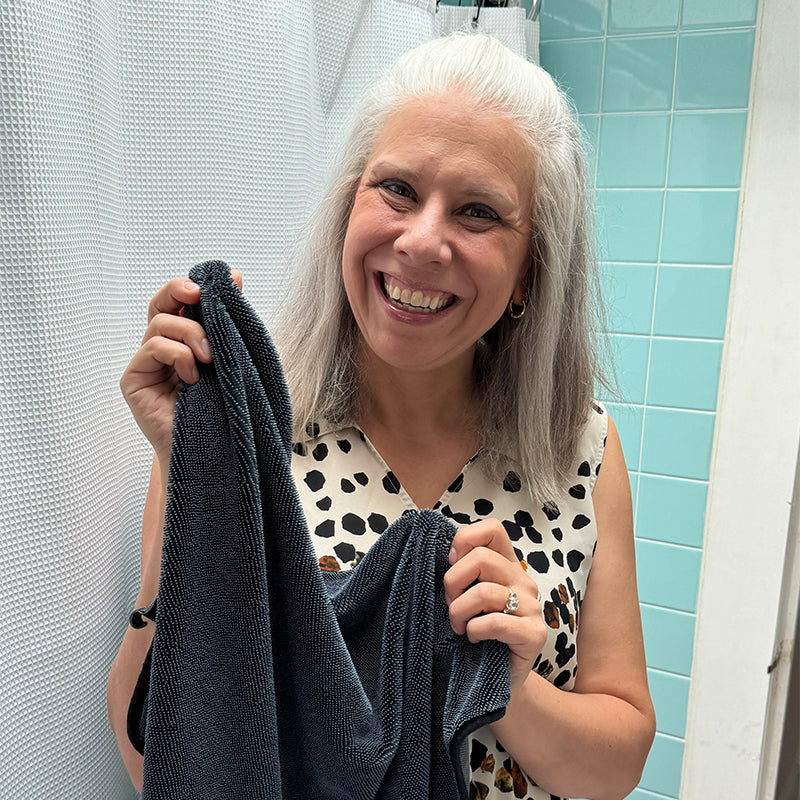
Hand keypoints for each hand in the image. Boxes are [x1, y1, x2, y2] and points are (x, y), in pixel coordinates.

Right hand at [119, 269, 242, 464]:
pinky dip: (178, 355)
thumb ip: (229, 320)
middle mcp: (162, 349)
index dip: (193, 287)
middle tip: (200, 295)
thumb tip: (234, 276)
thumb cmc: (226, 408)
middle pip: (160, 303)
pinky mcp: (134, 380)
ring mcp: (147, 364)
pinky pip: (152, 347)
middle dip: (179, 291)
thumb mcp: (234, 357)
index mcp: (185, 341)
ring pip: (159, 323)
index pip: (180, 302)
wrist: (217, 452)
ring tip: (210, 358)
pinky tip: (193, 377)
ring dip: (190, 333)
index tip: (221, 283)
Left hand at [444, 519, 546, 695]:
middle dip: (453, 582)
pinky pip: (496, 622)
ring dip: (459, 612)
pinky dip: (475, 630)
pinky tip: (474, 638)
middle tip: (450, 604)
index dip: (465, 539)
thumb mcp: (467, 597)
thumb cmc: (478, 635)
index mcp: (506, 565)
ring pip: (485, 592)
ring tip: (459, 626)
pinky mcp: (534, 634)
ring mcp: (532, 607)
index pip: (492, 529)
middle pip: (481, 558)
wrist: (498, 682)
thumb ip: (462, 573)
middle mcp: (522, 580)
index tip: (450, 563)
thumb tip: (440, 554)